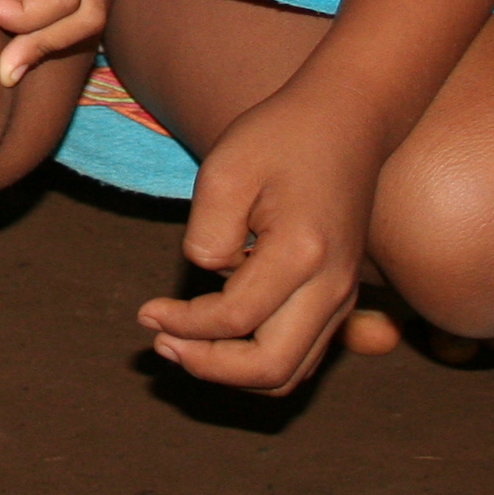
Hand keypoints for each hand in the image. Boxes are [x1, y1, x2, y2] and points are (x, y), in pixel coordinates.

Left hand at [133, 82, 383, 393]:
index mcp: (302, 253)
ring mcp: (342, 296)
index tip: (147, 312)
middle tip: (162, 344)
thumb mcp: (225, 171)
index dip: (183, 324)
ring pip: (290, 373)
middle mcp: (332, 286)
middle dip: (208, 367)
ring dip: (233, 373)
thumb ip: (208, 234)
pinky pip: (302, 355)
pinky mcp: (340, 297)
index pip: (234, 318)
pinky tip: (219, 338)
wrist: (346, 121)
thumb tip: (207, 280)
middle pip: (271, 368)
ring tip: (183, 345)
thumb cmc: (279, 138)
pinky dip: (258, 362)